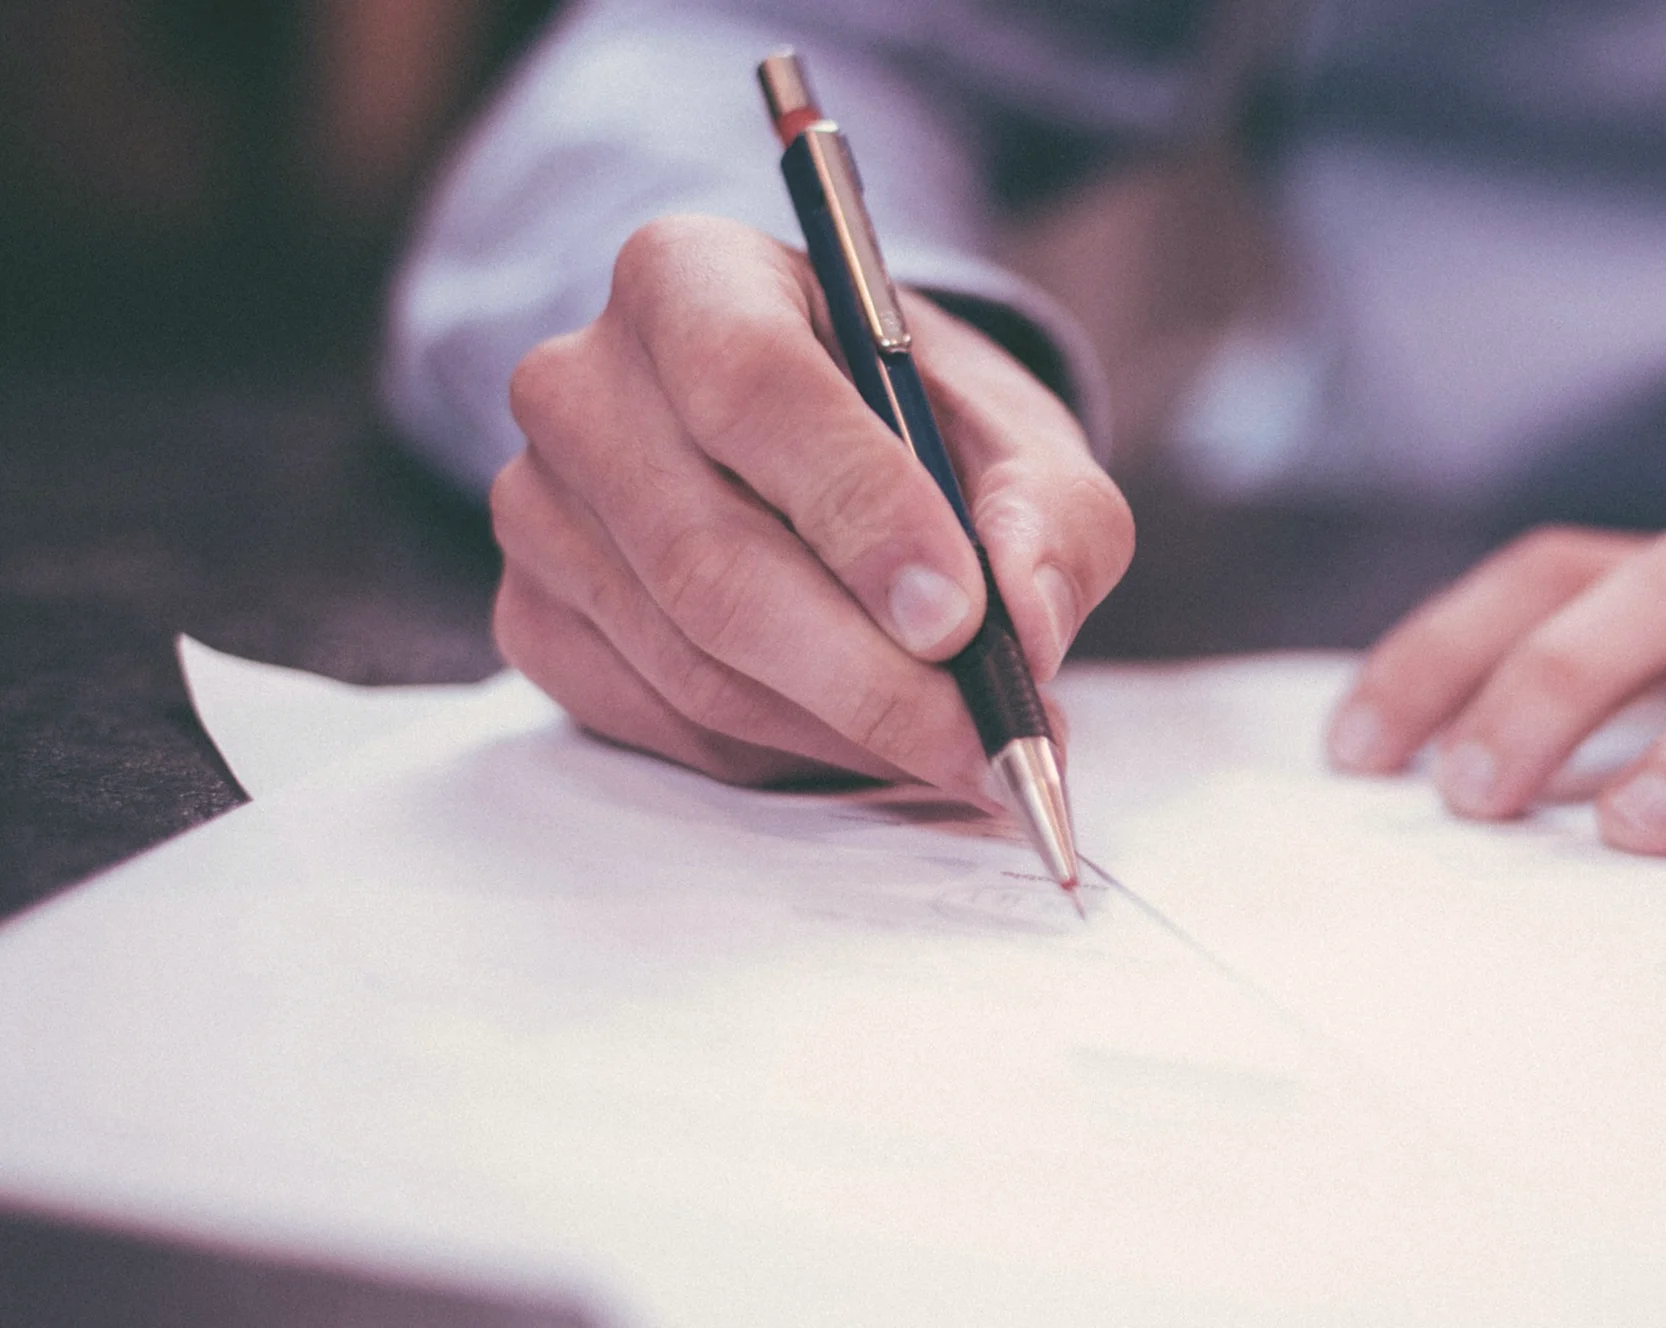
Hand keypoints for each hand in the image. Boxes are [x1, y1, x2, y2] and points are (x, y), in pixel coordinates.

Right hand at [489, 214, 1132, 790]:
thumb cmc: (920, 425)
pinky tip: (866, 737)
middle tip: (987, 740)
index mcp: (690, 277)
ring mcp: (538, 507)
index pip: (751, 387)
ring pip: (692, 661)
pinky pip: (662, 721)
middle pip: (710, 557)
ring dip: (843, 728)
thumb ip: (1050, 515)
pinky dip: (784, 753)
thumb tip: (1028, 625)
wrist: (827, 450)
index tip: (959, 618)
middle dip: (868, 674)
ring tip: (959, 746)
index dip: (859, 511)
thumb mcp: (1019, 436)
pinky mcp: (534, 616)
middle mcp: (581, 382)